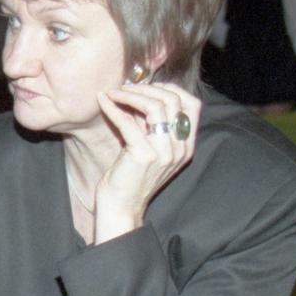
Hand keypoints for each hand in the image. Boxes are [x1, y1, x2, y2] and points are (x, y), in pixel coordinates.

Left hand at [90, 81, 202, 241]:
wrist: (120, 208)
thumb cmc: (129, 176)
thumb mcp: (148, 146)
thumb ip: (151, 124)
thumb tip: (140, 92)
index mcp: (186, 146)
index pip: (192, 105)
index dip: (171, 89)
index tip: (148, 87)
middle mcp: (179, 149)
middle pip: (173, 100)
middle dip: (147, 88)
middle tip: (125, 87)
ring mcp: (164, 153)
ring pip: (155, 107)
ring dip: (131, 94)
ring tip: (114, 92)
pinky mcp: (143, 156)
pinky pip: (130, 122)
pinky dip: (114, 107)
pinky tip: (103, 101)